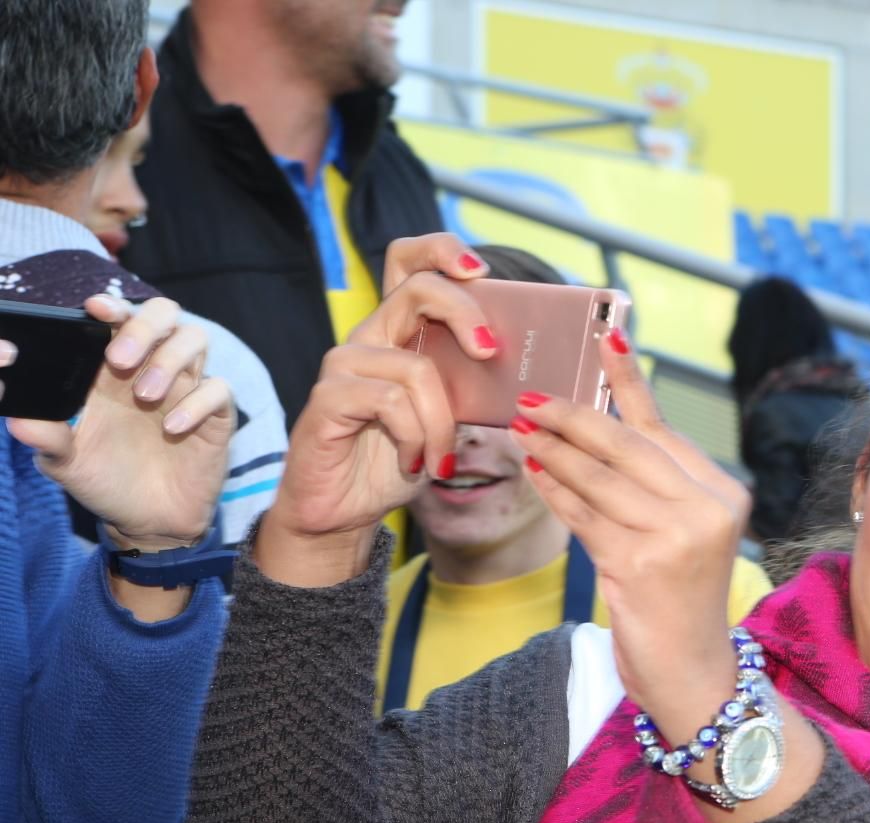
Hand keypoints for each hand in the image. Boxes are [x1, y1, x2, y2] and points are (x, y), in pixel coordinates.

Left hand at [5, 296, 232, 548]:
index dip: (112, 306)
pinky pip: (218, 390)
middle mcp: (152, 370)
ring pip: (195, 340)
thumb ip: (45, 436)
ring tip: (146, 396)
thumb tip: (16, 419)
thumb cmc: (105, 482)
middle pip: (164, 315)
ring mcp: (186, 390)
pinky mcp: (215, 416)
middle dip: (143, 326)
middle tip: (120, 359)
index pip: (118, 318)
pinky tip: (172, 429)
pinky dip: (196, 404)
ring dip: (169, 360)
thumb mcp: (65, 462)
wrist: (148, 523)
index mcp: (112, 370)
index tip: (95, 309)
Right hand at [256, 236, 493, 585]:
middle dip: (464, 314)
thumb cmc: (399, 459)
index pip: (409, 262)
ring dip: (442, 421)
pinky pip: (390, 401)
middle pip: (417, 289)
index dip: (441, 250)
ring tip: (440, 458)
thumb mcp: (451, 417)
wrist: (344, 510)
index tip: (479, 269)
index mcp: (399, 331)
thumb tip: (526, 372)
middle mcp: (370, 337)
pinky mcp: (328, 398)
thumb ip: (473, 385)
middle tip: (490, 353)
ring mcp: (344, 364)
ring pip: (416, 367)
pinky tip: (414, 462)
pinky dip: (416, 437)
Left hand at [512, 332, 751, 737]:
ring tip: (521, 430)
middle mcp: (708, 510)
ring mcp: (678, 538)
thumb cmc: (677, 601)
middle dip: (575, 417)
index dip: (628, 383)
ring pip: (600, 480)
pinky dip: (554, 492)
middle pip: (628, 447)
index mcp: (724, 494)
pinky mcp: (642, 565)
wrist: (692, 674)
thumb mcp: (676, 535)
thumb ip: (645, 484)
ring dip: (553, 452)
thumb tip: (586, 426)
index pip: (662, 429)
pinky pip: (584, 517)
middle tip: (533, 398)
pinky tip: (532, 472)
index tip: (605, 337)